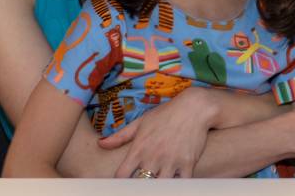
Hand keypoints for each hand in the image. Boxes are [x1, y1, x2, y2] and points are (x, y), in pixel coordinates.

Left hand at [100, 87, 215, 177]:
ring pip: (160, 186)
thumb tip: (101, 144)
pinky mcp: (187, 164)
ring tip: (157, 181)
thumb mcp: (141, 122)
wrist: (193, 108)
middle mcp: (152, 157)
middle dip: (140, 185)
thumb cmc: (165, 114)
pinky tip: (174, 181)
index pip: (122, 175)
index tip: (122, 182)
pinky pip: (181, 184)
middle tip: (142, 182)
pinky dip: (177, 185)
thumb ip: (120, 136)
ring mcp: (170, 162)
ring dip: (157, 186)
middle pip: (140, 184)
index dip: (120, 182)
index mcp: (138, 149)